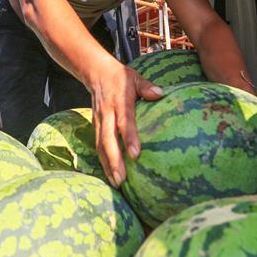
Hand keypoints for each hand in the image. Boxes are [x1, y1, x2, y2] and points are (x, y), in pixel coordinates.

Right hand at [89, 59, 163, 187]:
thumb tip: (160, 93)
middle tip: (122, 179)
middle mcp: (107, 114)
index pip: (124, 122)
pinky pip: (98, 146)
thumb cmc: (121, 78)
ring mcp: (99, 121)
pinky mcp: (95, 126)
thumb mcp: (135, 78)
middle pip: (108, 140)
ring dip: (107, 165)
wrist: (96, 73)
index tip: (135, 154)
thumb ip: (147, 87)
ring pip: (100, 146)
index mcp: (119, 102)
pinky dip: (103, 161)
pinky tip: (110, 175)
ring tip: (116, 183)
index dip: (129, 138)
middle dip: (114, 160)